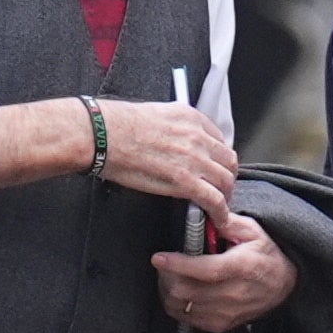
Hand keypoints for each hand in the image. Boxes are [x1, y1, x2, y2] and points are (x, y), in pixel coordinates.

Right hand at [93, 97, 240, 226]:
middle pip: (228, 161)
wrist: (105, 135)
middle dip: (226, 177)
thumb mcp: (157, 113)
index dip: (218, 158)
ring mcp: (194, 159)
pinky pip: (214, 200)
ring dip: (225, 195)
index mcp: (191, 118)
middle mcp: (197, 136)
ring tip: (219, 206)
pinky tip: (218, 218)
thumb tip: (175, 142)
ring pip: (226, 181)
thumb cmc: (119, 126)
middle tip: (221, 188)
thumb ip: (174, 127)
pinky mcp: (185, 181)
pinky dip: (220, 212)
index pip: (219, 140)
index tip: (214, 167)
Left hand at [154, 207, 297, 332]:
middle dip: (167, 277)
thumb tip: (203, 213)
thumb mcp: (252, 230)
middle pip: (187, 291)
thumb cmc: (265, 253)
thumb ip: (227, 221)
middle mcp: (234, 293)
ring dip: (168, 292)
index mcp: (242, 266)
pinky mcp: (221, 325)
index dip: (178, 265)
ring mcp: (227, 313)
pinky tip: (180, 293)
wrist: (284, 284)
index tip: (158, 257)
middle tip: (163, 265)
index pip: (205, 270)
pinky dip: (178, 306)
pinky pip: (188, 320)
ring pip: (183, 307)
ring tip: (169, 278)